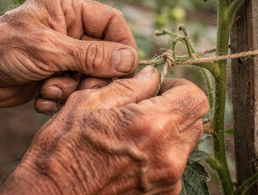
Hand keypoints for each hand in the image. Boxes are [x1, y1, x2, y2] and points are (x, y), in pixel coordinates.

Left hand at [0, 0, 136, 107]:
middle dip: (93, 76)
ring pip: (93, 76)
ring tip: (51, 90)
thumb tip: (129, 60)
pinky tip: (43, 97)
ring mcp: (65, 54)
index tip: (123, 69)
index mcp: (69, 10)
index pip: (112, 23)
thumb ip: (91, 56)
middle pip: (107, 54)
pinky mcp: (58, 75)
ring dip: (75, 89)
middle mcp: (71, 31)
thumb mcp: (49, 50)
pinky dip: (62, 98)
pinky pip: (76, 89)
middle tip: (80, 87)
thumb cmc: (2, 49)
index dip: (122, 46)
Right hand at [0, 66, 208, 194]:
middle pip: (195, 120)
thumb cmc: (62, 150)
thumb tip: (152, 75)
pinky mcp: (163, 194)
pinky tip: (132, 154)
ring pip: (186, 143)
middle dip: (176, 107)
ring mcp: (168, 180)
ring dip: (169, 131)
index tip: (159, 89)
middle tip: (147, 107)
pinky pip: (174, 164)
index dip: (179, 87)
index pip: (195, 98)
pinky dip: (161, 154)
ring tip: (135, 133)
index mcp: (152, 126)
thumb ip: (129, 85)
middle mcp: (168, 156)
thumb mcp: (88, 104)